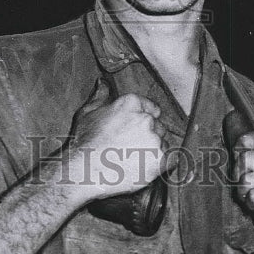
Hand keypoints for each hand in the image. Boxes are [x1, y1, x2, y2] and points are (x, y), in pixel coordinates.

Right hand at [68, 79, 171, 197]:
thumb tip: (103, 83)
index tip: (135, 133)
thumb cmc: (83, 143)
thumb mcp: (88, 112)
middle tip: (132, 149)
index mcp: (132, 103)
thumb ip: (101, 95)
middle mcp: (146, 118)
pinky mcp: (159, 160)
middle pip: (159, 127)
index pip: (153, 110)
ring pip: (164, 144)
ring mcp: (154, 140)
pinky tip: (145, 168)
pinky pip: (171, 161)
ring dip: (154, 152)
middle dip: (149, 137)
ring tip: (134, 161)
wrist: (82, 170)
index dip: (145, 122)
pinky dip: (162, 166)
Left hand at [233, 132, 253, 237]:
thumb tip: (238, 145)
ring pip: (248, 179)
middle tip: (247, 185)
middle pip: (244, 159)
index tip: (245, 167)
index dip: (237, 157)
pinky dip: (251, 203)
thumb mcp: (249, 166)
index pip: (244, 141)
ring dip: (244, 192)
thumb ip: (243, 151)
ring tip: (253, 195)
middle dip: (239, 175)